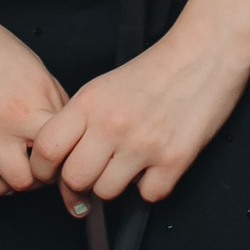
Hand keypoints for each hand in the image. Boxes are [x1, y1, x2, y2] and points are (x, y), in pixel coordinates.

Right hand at [0, 0, 70, 199]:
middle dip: (53, 172)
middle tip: (47, 169)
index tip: (68, 156)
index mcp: (39, 93)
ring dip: (23, 182)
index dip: (73, 151)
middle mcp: (16, 115)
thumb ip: (50, 95)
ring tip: (21, 172)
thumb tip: (63, 124)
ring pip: (19, 182)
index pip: (71, 138)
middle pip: (52, 166)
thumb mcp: (29, 61)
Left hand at [30, 0, 249, 212]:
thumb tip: (64, 161)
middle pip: (75, 179)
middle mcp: (112, 124)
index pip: (46, 149)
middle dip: (81, 182)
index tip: (52, 174)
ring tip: (130, 163)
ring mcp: (143, 144)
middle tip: (94, 173)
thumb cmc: (158, 69)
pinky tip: (156, 164)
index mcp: (90, 103)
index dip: (43, 169)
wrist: (205, 53)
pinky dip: (152, 185)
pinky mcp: (174, 159)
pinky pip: (148, 196)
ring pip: (108, 193)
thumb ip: (82, 121)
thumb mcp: (105, 86)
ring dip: (117, 184)